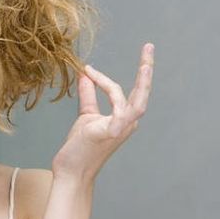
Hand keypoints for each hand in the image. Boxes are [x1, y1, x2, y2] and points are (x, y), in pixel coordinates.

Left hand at [51, 43, 153, 182]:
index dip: (103, 79)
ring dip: (141, 82)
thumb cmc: (79, 148)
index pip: (121, 92)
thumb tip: (85, 74)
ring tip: (138, 65)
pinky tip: (96, 79)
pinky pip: (120, 112)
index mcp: (122, 119)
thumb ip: (89, 96)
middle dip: (147, 69)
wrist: (71, 172)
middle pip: (142, 94)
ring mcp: (121, 129)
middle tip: (149, 47)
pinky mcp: (111, 133)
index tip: (87, 69)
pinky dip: (112, 95)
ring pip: (138, 103)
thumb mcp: (85, 116)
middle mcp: (127, 124)